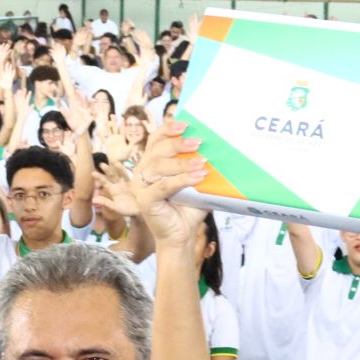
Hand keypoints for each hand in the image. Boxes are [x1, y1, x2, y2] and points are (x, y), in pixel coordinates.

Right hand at [96, 119, 206, 244]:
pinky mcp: (144, 200)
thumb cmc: (187, 208)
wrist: (181, 235)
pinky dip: (181, 180)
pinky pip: (163, 186)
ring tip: (202, 162)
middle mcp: (142, 172)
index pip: (155, 139)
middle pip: (157, 150)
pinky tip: (198, 177)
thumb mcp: (195, 181)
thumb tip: (218, 148)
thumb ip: (197, 165)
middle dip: (178, 143)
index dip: (168, 129)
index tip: (186, 124)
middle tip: (199, 142)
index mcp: (151, 163)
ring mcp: (141, 186)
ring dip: (182, 162)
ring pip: (159, 166)